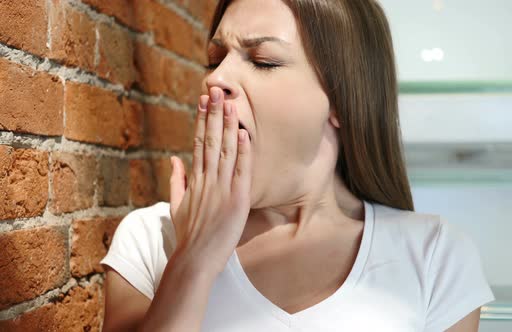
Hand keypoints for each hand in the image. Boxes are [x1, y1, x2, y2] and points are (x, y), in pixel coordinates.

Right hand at [168, 86, 252, 277]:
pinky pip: (241, 172)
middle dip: (214, 114)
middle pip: (211, 141)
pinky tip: (245, 134)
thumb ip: (177, 181)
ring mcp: (221, 189)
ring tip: (231, 104)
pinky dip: (243, 152)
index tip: (204, 101)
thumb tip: (175, 159)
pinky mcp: (237, 200)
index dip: (202, 120)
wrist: (195, 260)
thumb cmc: (187, 235)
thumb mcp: (177, 206)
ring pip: (226, 151)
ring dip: (229, 126)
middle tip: (217, 90)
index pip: (199, 143)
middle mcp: (207, 180)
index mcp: (194, 180)